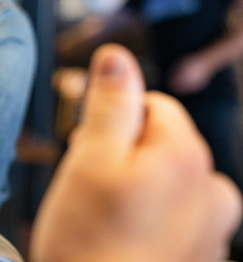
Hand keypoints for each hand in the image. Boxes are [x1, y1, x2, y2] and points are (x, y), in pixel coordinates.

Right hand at [30, 44, 241, 261]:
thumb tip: (117, 58)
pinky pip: (174, 224)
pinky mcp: (201, 261)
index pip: (153, 104)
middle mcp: (212, 190)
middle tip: (89, 191)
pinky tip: (119, 244)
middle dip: (125, 158)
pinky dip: (149, 227)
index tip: (86, 150)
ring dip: (139, 193)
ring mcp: (212, 231)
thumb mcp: (87, 160)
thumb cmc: (88, 246)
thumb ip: (108, 104)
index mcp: (186, 155)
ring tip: (103, 222)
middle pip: (163, 145)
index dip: (111, 121)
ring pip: (168, 186)